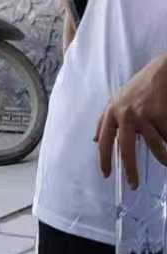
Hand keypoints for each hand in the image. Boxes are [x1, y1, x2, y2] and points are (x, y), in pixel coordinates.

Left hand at [96, 53, 166, 188]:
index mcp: (111, 113)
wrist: (164, 68)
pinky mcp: (160, 114)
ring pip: (154, 146)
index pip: (103, 143)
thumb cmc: (141, 85)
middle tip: (133, 185)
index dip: (104, 161)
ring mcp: (144, 115)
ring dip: (163, 158)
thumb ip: (105, 119)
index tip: (107, 175)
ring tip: (166, 163)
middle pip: (126, 152)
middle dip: (130, 171)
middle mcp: (125, 116)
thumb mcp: (117, 99)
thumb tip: (95, 139)